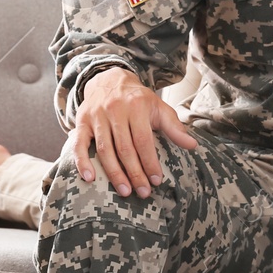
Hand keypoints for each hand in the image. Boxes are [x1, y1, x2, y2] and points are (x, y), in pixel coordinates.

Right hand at [74, 66, 198, 197]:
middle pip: (125, 148)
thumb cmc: (137, 99)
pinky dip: (82, 162)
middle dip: (135, 172)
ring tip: (125, 191)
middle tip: (143, 192)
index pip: (143, 140)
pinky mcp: (81, 123)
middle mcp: (115, 110)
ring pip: (104, 149)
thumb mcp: (158, 107)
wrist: (109, 80)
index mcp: (137, 106)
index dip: (150, 161)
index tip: (156, 180)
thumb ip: (174, 127)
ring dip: (114, 173)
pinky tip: (89, 178)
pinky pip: (79, 144)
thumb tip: (193, 145)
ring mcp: (96, 117)